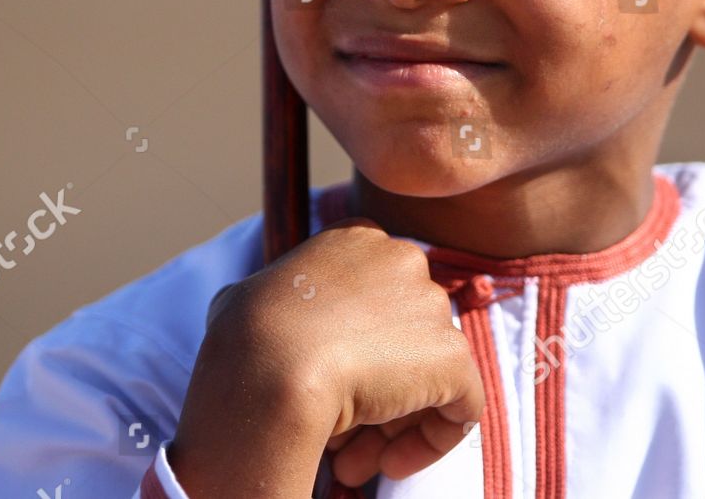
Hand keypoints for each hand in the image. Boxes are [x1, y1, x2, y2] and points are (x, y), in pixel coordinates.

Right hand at [189, 216, 484, 489]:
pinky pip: (460, 408)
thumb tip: (251, 308)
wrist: (270, 363)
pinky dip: (431, 441)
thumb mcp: (244, 297)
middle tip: (342, 439)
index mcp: (356, 240)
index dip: (353, 348)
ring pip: (427, 377)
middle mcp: (401, 259)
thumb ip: (271, 298)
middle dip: (376, 392)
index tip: (328, 387)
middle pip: (402, 339)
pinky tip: (389, 464)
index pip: (374, 297)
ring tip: (353, 462)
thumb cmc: (246, 334)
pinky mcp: (452, 354)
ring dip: (392, 424)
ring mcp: (431, 304)